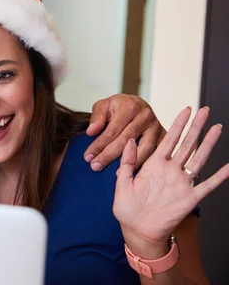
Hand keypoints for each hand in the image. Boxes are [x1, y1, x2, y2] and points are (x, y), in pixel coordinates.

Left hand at [84, 94, 164, 170]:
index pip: (112, 130)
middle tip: (95, 166)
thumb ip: (97, 117)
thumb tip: (91, 132)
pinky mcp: (164, 136)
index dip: (99, 145)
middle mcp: (146, 115)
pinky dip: (145, 163)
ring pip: (144, 149)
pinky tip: (134, 171)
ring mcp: (157, 126)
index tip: (88, 157)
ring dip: (130, 163)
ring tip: (116, 174)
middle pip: (126, 140)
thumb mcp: (104, 106)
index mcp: (130, 106)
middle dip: (109, 155)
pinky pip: (155, 153)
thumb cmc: (117, 107)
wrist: (136, 104)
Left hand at [113, 107, 227, 257]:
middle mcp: (170, 171)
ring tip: (217, 128)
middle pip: (186, 144)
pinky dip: (219, 177)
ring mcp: (181, 183)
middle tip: (205, 110)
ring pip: (198, 159)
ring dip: (208, 144)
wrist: (136, 231)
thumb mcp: (122, 182)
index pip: (168, 139)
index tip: (186, 110)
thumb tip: (130, 140)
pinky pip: (207, 186)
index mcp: (154, 165)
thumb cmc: (127, 209)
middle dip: (196, 127)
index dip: (178, 124)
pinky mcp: (189, 198)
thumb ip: (127, 162)